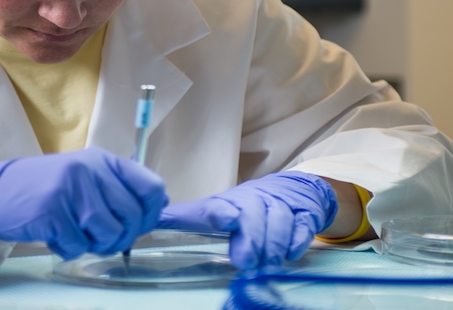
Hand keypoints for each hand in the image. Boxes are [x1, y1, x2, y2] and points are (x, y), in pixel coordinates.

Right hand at [0, 147, 166, 259]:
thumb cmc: (40, 188)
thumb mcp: (82, 177)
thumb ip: (115, 189)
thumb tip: (155, 210)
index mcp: (102, 160)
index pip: (152, 189)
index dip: (149, 215)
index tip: (135, 225)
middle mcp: (89, 170)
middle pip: (133, 217)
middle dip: (120, 237)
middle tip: (99, 237)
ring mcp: (70, 189)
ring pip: (109, 235)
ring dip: (94, 245)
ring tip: (75, 234)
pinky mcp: (51, 211)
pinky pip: (79, 246)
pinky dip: (69, 249)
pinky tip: (54, 236)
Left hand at [156, 172, 336, 271]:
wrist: (293, 189)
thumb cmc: (245, 206)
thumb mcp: (213, 208)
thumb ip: (184, 217)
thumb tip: (148, 220)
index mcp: (228, 203)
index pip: (221, 206)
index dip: (222, 212)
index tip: (226, 220)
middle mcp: (254, 201)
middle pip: (253, 216)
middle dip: (251, 238)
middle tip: (246, 261)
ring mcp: (281, 207)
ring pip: (278, 222)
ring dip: (272, 245)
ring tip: (267, 264)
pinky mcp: (304, 215)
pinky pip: (302, 227)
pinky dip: (297, 240)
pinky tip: (291, 253)